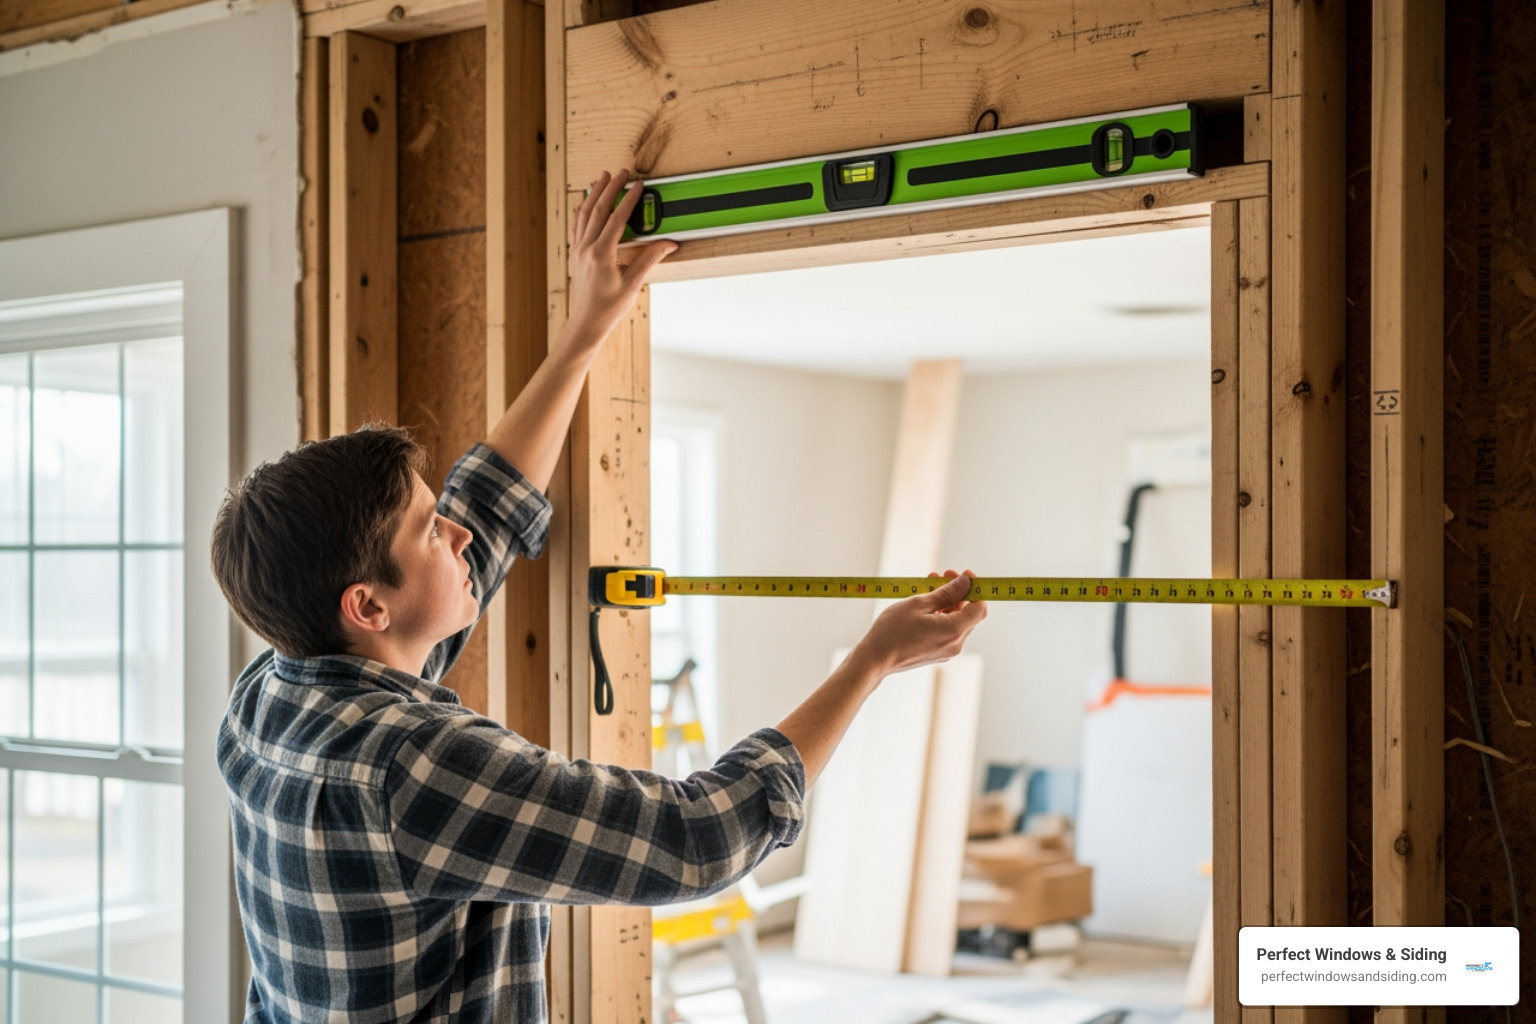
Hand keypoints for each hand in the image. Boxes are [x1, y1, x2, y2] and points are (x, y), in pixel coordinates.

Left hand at [566, 169, 677, 344]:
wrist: (586, 323)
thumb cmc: (608, 308)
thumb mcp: (633, 285)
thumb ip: (650, 260)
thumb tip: (669, 244)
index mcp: (601, 255)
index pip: (617, 218)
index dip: (629, 199)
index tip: (638, 185)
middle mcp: (586, 249)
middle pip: (598, 209)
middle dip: (610, 188)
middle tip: (621, 172)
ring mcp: (578, 250)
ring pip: (584, 214)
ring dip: (594, 193)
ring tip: (602, 177)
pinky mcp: (575, 255)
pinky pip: (577, 225)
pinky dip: (581, 210)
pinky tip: (584, 202)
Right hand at [850, 570, 987, 677]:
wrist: (874, 659)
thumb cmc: (892, 631)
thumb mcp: (918, 604)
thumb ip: (946, 593)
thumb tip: (966, 582)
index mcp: (954, 631)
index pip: (980, 608)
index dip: (976, 589)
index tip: (963, 575)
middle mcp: (955, 643)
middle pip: (968, 613)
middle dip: (958, 591)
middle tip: (942, 575)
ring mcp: (946, 650)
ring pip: (956, 620)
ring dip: (947, 601)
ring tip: (930, 584)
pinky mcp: (937, 652)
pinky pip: (946, 629)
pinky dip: (940, 614)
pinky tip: (926, 603)